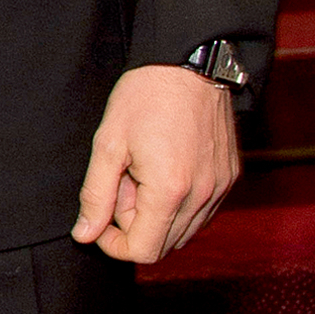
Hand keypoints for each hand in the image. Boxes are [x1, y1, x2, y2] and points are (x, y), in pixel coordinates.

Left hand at [72, 65, 239, 262]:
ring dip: (156, 215)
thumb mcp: (108, 142)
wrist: (189, 63)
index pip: (143, 251)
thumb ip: (96, 194)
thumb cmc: (146, 96)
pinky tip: (165, 169)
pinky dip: (178, 204)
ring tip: (142, 171)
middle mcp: (202, 197)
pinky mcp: (229, 178)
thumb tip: (85, 234)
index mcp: (169, 190)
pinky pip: (201, 212)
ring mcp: (220, 189)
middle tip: (122, 181)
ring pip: (184, 231)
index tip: (101, 217)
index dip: (114, 243)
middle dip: (134, 224)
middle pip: (163, 244)